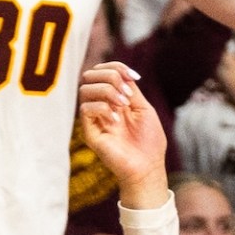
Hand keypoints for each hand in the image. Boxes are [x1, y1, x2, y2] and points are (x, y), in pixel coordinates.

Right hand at [76, 61, 172, 205]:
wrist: (147, 167)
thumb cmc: (149, 141)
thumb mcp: (143, 108)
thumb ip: (130, 89)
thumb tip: (122, 72)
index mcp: (114, 97)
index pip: (103, 71)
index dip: (116, 67)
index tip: (135, 77)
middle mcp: (101, 105)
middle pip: (90, 75)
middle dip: (111, 76)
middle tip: (128, 94)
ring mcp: (94, 118)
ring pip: (85, 88)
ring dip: (108, 91)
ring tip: (123, 105)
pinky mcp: (89, 131)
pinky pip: (85, 108)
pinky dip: (103, 108)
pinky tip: (116, 121)